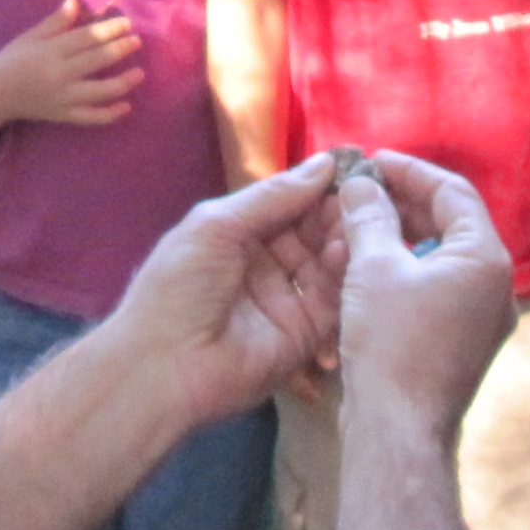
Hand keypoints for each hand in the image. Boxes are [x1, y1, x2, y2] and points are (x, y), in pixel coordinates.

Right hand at [0, 0, 142, 137]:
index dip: (109, 29)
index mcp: (50, 51)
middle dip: (120, 50)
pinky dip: (110, 114)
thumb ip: (56, 22)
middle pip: (96, 60)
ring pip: (99, 92)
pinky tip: (126, 106)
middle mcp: (58, 75)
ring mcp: (62, 98)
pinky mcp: (63, 115)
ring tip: (140, 73)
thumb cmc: (13, 60)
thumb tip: (75, 0)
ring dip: (123, 82)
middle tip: (137, 41)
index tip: (127, 23)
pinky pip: (90, 117)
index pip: (86, 38)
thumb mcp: (31, 37)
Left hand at [98, 155, 349, 431]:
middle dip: (336, 212)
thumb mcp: (217, 226)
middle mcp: (265, 264)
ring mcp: (286, 299)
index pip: (288, 204)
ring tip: (361, 219)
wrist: (162, 366)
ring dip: (343, 240)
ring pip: (327, 263)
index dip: (317, 187)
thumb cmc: (178, 286)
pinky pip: (331, 301)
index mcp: (238, 235)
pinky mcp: (304, 334)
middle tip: (366, 193)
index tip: (356, 167)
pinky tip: (348, 251)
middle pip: (312, 232)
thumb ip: (272, 196)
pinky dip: (341, 275)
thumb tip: (325, 162)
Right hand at [333, 151, 516, 440]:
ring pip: (444, 260)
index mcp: (486, 259)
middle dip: (405, 203)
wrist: (398, 430)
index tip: (372, 161)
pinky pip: (440, 292)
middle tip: (362, 190)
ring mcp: (484, 319)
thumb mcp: (374, 269)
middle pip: (452, 225)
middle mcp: (497, 287)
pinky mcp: (464, 344)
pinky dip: (409, 272)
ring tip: (359, 225)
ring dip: (403, 238)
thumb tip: (359, 181)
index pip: (453, 193)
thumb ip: (369, 216)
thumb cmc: (390, 343)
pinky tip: (371, 270)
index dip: (410, 171)